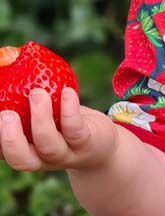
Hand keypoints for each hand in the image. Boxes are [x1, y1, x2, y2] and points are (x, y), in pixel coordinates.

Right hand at [0, 87, 118, 172]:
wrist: (103, 144)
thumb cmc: (65, 123)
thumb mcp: (45, 111)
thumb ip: (27, 97)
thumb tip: (9, 57)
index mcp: (25, 150)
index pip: (2, 150)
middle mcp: (41, 157)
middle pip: (20, 158)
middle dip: (9, 137)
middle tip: (5, 114)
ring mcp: (65, 154)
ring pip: (48, 145)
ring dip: (40, 118)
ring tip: (37, 93)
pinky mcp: (86, 143)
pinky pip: (75, 129)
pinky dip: (69, 110)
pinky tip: (66, 91)